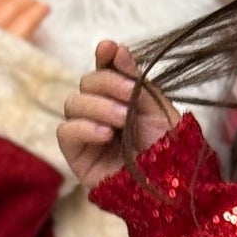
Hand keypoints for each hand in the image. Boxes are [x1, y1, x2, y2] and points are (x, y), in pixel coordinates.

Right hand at [57, 38, 179, 190]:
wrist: (170, 188)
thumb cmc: (169, 150)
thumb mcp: (157, 109)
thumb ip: (135, 79)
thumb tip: (115, 48)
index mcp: (122, 100)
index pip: (104, 70)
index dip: (104, 57)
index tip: (109, 49)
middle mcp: (101, 114)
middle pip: (86, 83)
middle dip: (107, 84)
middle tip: (130, 97)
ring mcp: (87, 134)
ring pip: (72, 103)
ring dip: (98, 106)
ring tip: (122, 120)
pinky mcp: (77, 157)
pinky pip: (65, 132)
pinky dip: (83, 127)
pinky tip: (106, 135)